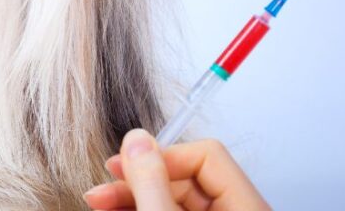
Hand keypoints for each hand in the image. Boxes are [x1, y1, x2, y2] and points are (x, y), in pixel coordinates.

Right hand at [84, 129, 269, 209]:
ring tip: (99, 201)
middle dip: (138, 178)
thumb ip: (151, 182)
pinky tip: (114, 210)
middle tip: (104, 187)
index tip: (128, 164)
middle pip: (184, 177)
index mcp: (245, 208)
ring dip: (131, 194)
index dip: (163, 155)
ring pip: (170, 198)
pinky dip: (139, 208)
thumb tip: (138, 140)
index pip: (207, 155)